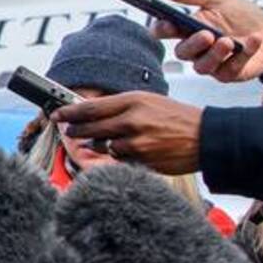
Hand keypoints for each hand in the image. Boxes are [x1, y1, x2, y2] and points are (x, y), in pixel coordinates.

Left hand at [51, 92, 202, 174]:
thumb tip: (93, 112)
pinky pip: (119, 160)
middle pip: (91, 128)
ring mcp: (136, 143)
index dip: (70, 112)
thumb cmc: (177, 118)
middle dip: (76, 130)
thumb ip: (121, 107)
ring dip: (99, 144)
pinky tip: (129, 150)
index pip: (91, 107)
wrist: (206, 137)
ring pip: (103, 146)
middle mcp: (132, 121)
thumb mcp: (149, 102)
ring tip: (108, 139)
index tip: (57, 114)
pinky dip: (118, 156)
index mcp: (133, 101)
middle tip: (68, 130)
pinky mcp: (142, 161)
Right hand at [151, 0, 262, 83]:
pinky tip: (253, 40)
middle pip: (183, 52)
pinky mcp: (228, 74)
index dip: (161, 29)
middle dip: (193, 44)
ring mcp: (211, 63)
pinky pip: (229, 69)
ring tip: (227, 41)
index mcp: (188, 28)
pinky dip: (243, 54)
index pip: (165, 31)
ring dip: (214, 54)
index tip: (166, 24)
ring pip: (202, 66)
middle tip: (206, 34)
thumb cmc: (241, 16)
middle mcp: (196, 48)